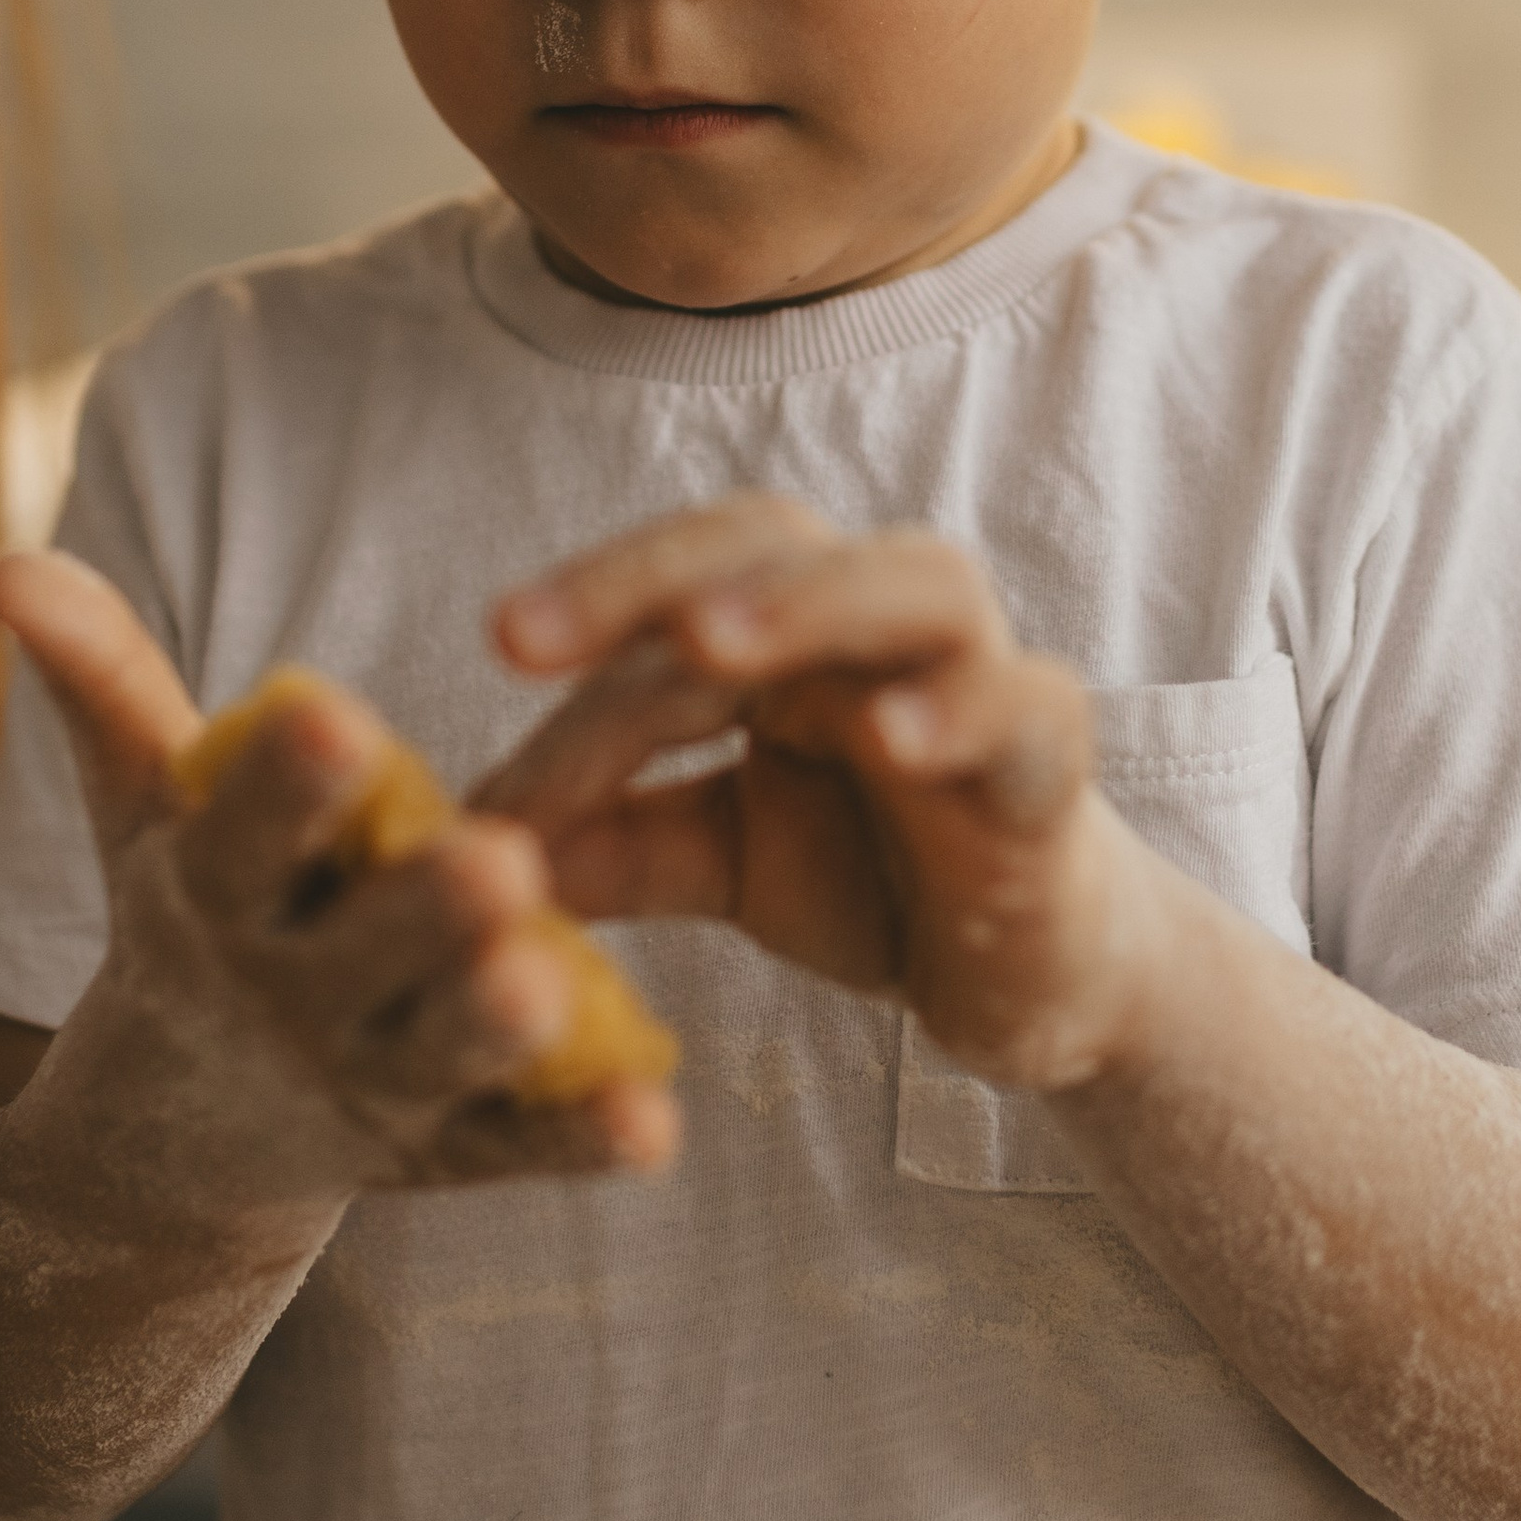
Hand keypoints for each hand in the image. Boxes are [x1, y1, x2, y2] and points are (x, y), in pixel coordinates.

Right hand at [0, 549, 676, 1219]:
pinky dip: (577, 1140)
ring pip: (442, 1055)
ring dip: (496, 1027)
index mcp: (213, 899)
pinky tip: (651, 1124)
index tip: (337, 727)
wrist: (159, 1150)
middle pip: (359, 956)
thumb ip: (100, 679)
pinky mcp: (445, 1151)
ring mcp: (369, 1084)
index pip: (243, 837)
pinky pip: (517, 1146)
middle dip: (419, 914)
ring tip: (551, 983)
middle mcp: (288, 996)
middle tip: (493, 859)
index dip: (284, 788)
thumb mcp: (137, 806)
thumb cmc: (184, 911)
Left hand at [483, 500, 1152, 1089]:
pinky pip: (1022, 707)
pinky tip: (892, 737)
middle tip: (536, 635)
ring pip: (915, 586)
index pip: (679, 576)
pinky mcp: (1052, 764)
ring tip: (706, 642)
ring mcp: (979, 679)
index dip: (586, 605)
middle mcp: (879, 624)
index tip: (494, 645)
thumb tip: (469, 838)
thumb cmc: (875, 880)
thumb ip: (613, 837)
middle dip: (650, 576)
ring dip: (807, 604)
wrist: (1030, 977)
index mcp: (789, 628)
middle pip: (775, 542)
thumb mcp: (718, 860)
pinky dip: (961, 707)